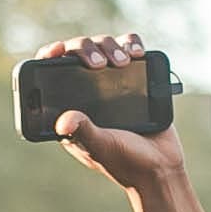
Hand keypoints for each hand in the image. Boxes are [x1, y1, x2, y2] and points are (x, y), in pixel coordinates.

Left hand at [38, 34, 188, 190]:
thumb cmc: (126, 162)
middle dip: (86, 49)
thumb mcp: (101, 147)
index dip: (49, 55)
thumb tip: (63, 122)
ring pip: (103, 46)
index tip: (58, 50)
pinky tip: (136, 52)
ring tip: (123, 62)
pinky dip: (132, 44)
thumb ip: (83, 132)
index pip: (51, 73)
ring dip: (110, 46)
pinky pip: (129, 49)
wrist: (160, 167)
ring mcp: (111, 83)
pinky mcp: (135, 78)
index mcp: (69, 108)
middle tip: (98, 64)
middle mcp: (87, 92)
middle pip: (78, 52)